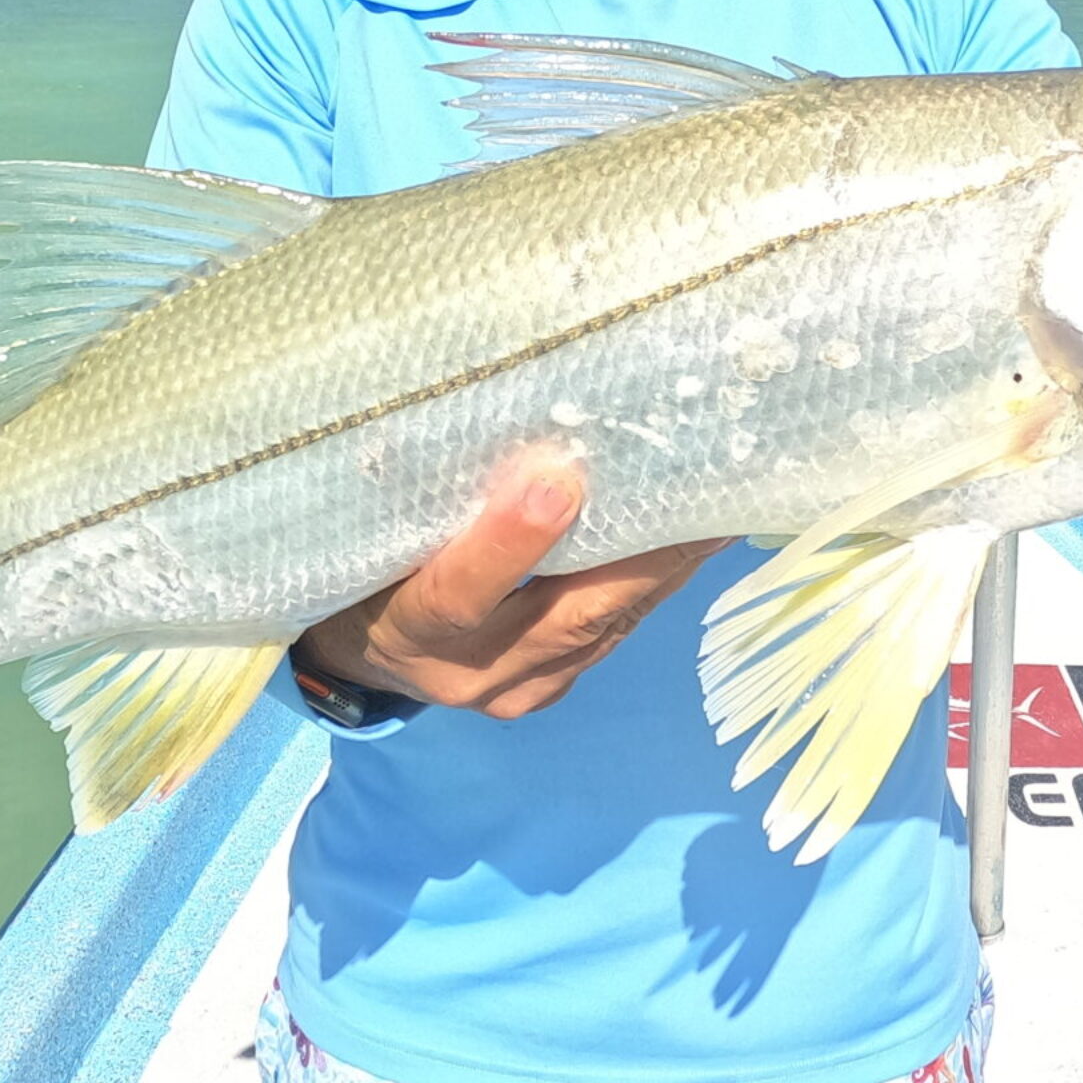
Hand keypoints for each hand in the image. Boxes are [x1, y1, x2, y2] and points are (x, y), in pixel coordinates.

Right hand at [294, 451, 724, 720]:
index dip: (509, 544)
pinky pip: (612, 632)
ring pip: (605, 624)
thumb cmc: (360, 566)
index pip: (457, 594)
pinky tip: (695, 538)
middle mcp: (468, 670)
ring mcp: (518, 687)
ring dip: (667, 566)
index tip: (558, 480)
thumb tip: (477, 395)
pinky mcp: (552, 685)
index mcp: (405, 627)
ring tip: (722, 500)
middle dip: (643, 555)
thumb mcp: (361, 532)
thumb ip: (411, 490)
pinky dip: (654, 583)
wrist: (362, 652)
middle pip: (567, 616)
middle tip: (702, 488)